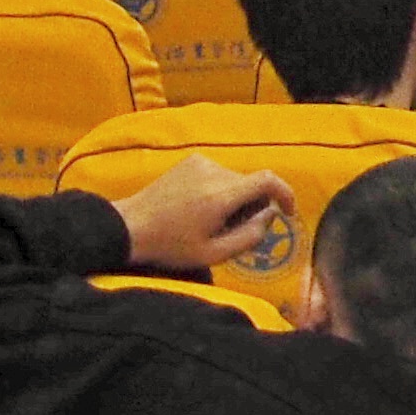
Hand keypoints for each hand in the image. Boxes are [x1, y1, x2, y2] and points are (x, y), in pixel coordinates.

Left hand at [110, 153, 291, 275]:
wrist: (128, 227)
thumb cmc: (170, 246)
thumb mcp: (212, 254)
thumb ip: (249, 236)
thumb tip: (271, 216)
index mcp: (222, 195)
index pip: (268, 180)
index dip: (286, 194)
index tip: (287, 212)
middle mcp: (215, 172)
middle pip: (251, 184)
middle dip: (253, 205)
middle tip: (236, 230)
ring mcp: (201, 163)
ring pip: (235, 180)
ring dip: (235, 198)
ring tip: (213, 221)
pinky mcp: (190, 160)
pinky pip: (219, 174)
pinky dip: (220, 189)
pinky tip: (199, 207)